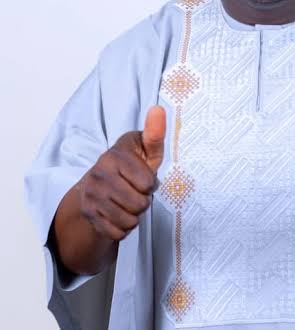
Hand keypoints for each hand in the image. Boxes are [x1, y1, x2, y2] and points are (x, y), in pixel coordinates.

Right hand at [78, 105, 165, 240]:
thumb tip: (158, 108)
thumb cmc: (133, 164)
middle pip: (139, 204)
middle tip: (136, 191)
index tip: (144, 177)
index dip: (151, 184)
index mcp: (114, 155)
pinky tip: (119, 213)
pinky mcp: (88, 215)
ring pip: (129, 220)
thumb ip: (155, 132)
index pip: (147, 183)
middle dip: (144, 201)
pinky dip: (124, 228)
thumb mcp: (146, 149)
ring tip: (129, 202)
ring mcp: (90, 196)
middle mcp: (98, 174)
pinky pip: (118, 233)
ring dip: (135, 215)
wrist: (101, 184)